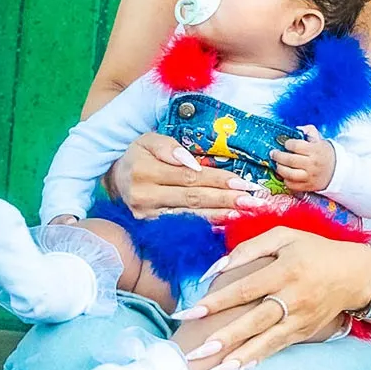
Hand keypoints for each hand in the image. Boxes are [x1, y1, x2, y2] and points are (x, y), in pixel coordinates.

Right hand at [107, 131, 254, 219]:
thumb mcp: (148, 141)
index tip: (244, 183)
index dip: (218, 180)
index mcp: (145, 171)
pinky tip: (225, 226)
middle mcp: (145, 197)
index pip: (190, 177)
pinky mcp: (151, 228)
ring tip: (245, 214)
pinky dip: (205, 227)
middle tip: (254, 202)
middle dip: (227, 200)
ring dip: (221, 216)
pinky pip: (183, 227)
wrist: (116, 179)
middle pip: (194, 199)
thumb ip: (169, 147)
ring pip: (190, 217)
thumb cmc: (138, 156)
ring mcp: (147, 216)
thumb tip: (192, 162)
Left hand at [174, 227, 370, 369]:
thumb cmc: (313, 251)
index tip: (191, 311)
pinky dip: (258, 359)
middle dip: (225, 337)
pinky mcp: (305, 332)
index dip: (218, 301)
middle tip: (198, 351)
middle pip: (255, 320)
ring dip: (240, 357)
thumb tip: (216, 268)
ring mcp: (301, 318)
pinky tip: (237, 369)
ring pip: (267, 341)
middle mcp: (294, 298)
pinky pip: (278, 347)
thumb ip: (248, 248)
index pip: (246, 289)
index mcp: (285, 271)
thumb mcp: (284, 236)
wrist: (355, 274)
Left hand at [272, 125, 336, 193]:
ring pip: (289, 174)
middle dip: (278, 156)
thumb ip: (308, 131)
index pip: (296, 146)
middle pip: (290, 160)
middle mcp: (313, 164)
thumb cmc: (324, 154)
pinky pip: (292, 185)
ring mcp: (310, 177)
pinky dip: (285, 180)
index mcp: (316, 150)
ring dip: (279, 168)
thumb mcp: (319, 140)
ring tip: (277, 164)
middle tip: (273, 153)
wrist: (336, 171)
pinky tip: (285, 174)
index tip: (286, 144)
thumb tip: (297, 129)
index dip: (288, 144)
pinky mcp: (308, 186)